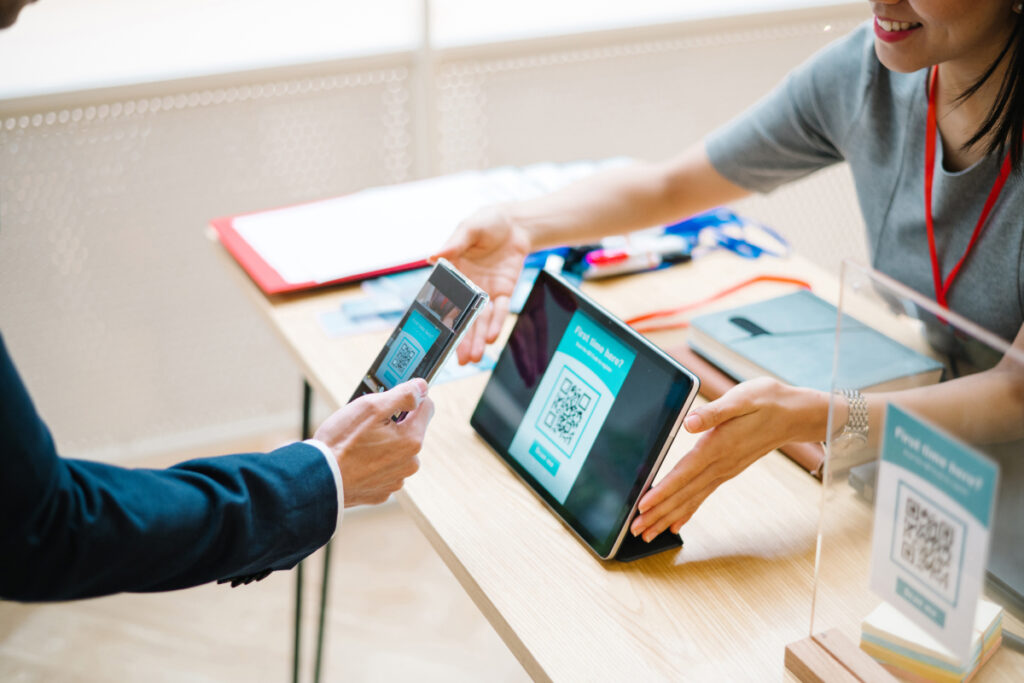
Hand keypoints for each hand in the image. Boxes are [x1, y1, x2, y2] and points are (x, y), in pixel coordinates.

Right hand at [313, 379, 434, 506]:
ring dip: (384, 444)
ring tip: (358, 443)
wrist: (318, 479)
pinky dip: (373, 463)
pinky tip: (356, 460)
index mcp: (412, 440)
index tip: (394, 397)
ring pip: (396, 451)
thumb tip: (422, 387)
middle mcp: (410, 462)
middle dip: (393, 423)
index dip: (410, 398)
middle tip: (368, 422)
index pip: (427, 407)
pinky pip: (384, 469)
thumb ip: (402, 395)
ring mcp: (396, 479)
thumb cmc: (341, 443)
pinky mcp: (382, 491)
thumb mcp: (370, 407)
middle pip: (410, 430)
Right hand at [430, 204, 532, 363]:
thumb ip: (454, 244)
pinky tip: (492, 339)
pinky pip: (500, 311)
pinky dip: (496, 324)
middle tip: (458, 360)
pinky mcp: (503, 291)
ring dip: (477, 338)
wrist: (516, 224)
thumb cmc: (487, 222)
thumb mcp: (469, 228)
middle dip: (461, 339)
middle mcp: (466, 287)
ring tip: (474, 358)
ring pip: (480, 319)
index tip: (435, 336)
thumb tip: (432, 256)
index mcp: (452, 272)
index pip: (442, 299)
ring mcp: (485, 291)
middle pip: (462, 316)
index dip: (439, 319)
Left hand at [629, 378, 827, 540]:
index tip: (643, 505)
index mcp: (718, 445)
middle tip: (635, 530)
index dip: (663, 490)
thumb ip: (714, 412)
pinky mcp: (728, 470)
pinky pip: (703, 495)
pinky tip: (676, 523)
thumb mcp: (741, 398)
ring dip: (668, 516)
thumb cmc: (767, 401)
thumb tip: (689, 423)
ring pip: (691, 499)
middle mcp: (721, 464)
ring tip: (648, 532)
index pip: (684, 473)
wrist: (795, 414)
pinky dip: (688, 511)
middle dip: (658, 513)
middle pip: (684, 493)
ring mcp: (725, 470)